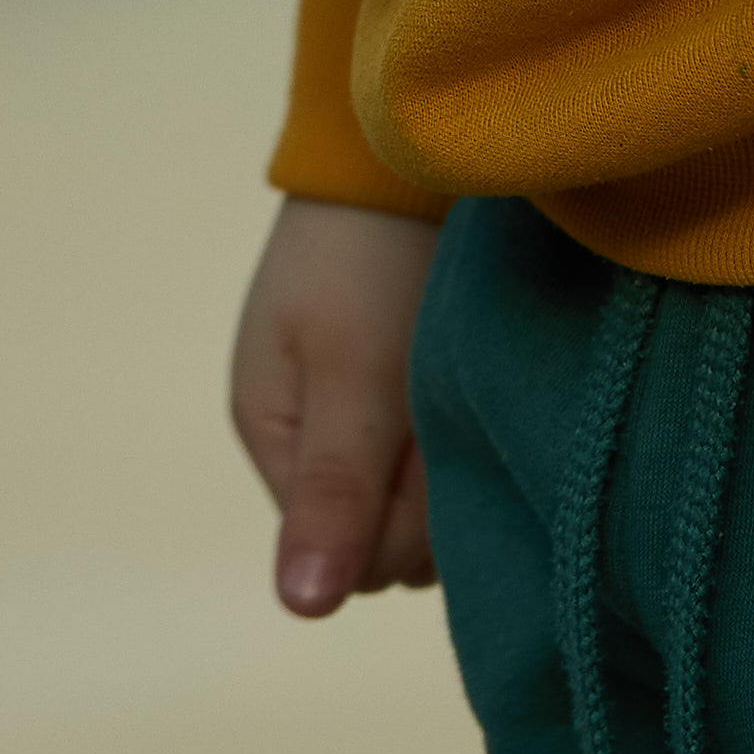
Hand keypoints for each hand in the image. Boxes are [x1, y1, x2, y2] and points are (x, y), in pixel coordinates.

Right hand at [230, 197, 441, 611]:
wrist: (412, 143)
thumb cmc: (375, 257)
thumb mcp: (352, 374)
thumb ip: (334, 492)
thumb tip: (298, 609)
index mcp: (271, 436)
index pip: (349, 554)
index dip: (403, 518)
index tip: (425, 442)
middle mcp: (312, 440)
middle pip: (389, 539)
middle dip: (431, 492)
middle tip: (452, 405)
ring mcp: (363, 415)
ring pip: (424, 503)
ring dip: (457, 462)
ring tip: (469, 387)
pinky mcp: (407, 387)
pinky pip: (442, 456)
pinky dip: (468, 432)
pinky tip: (482, 388)